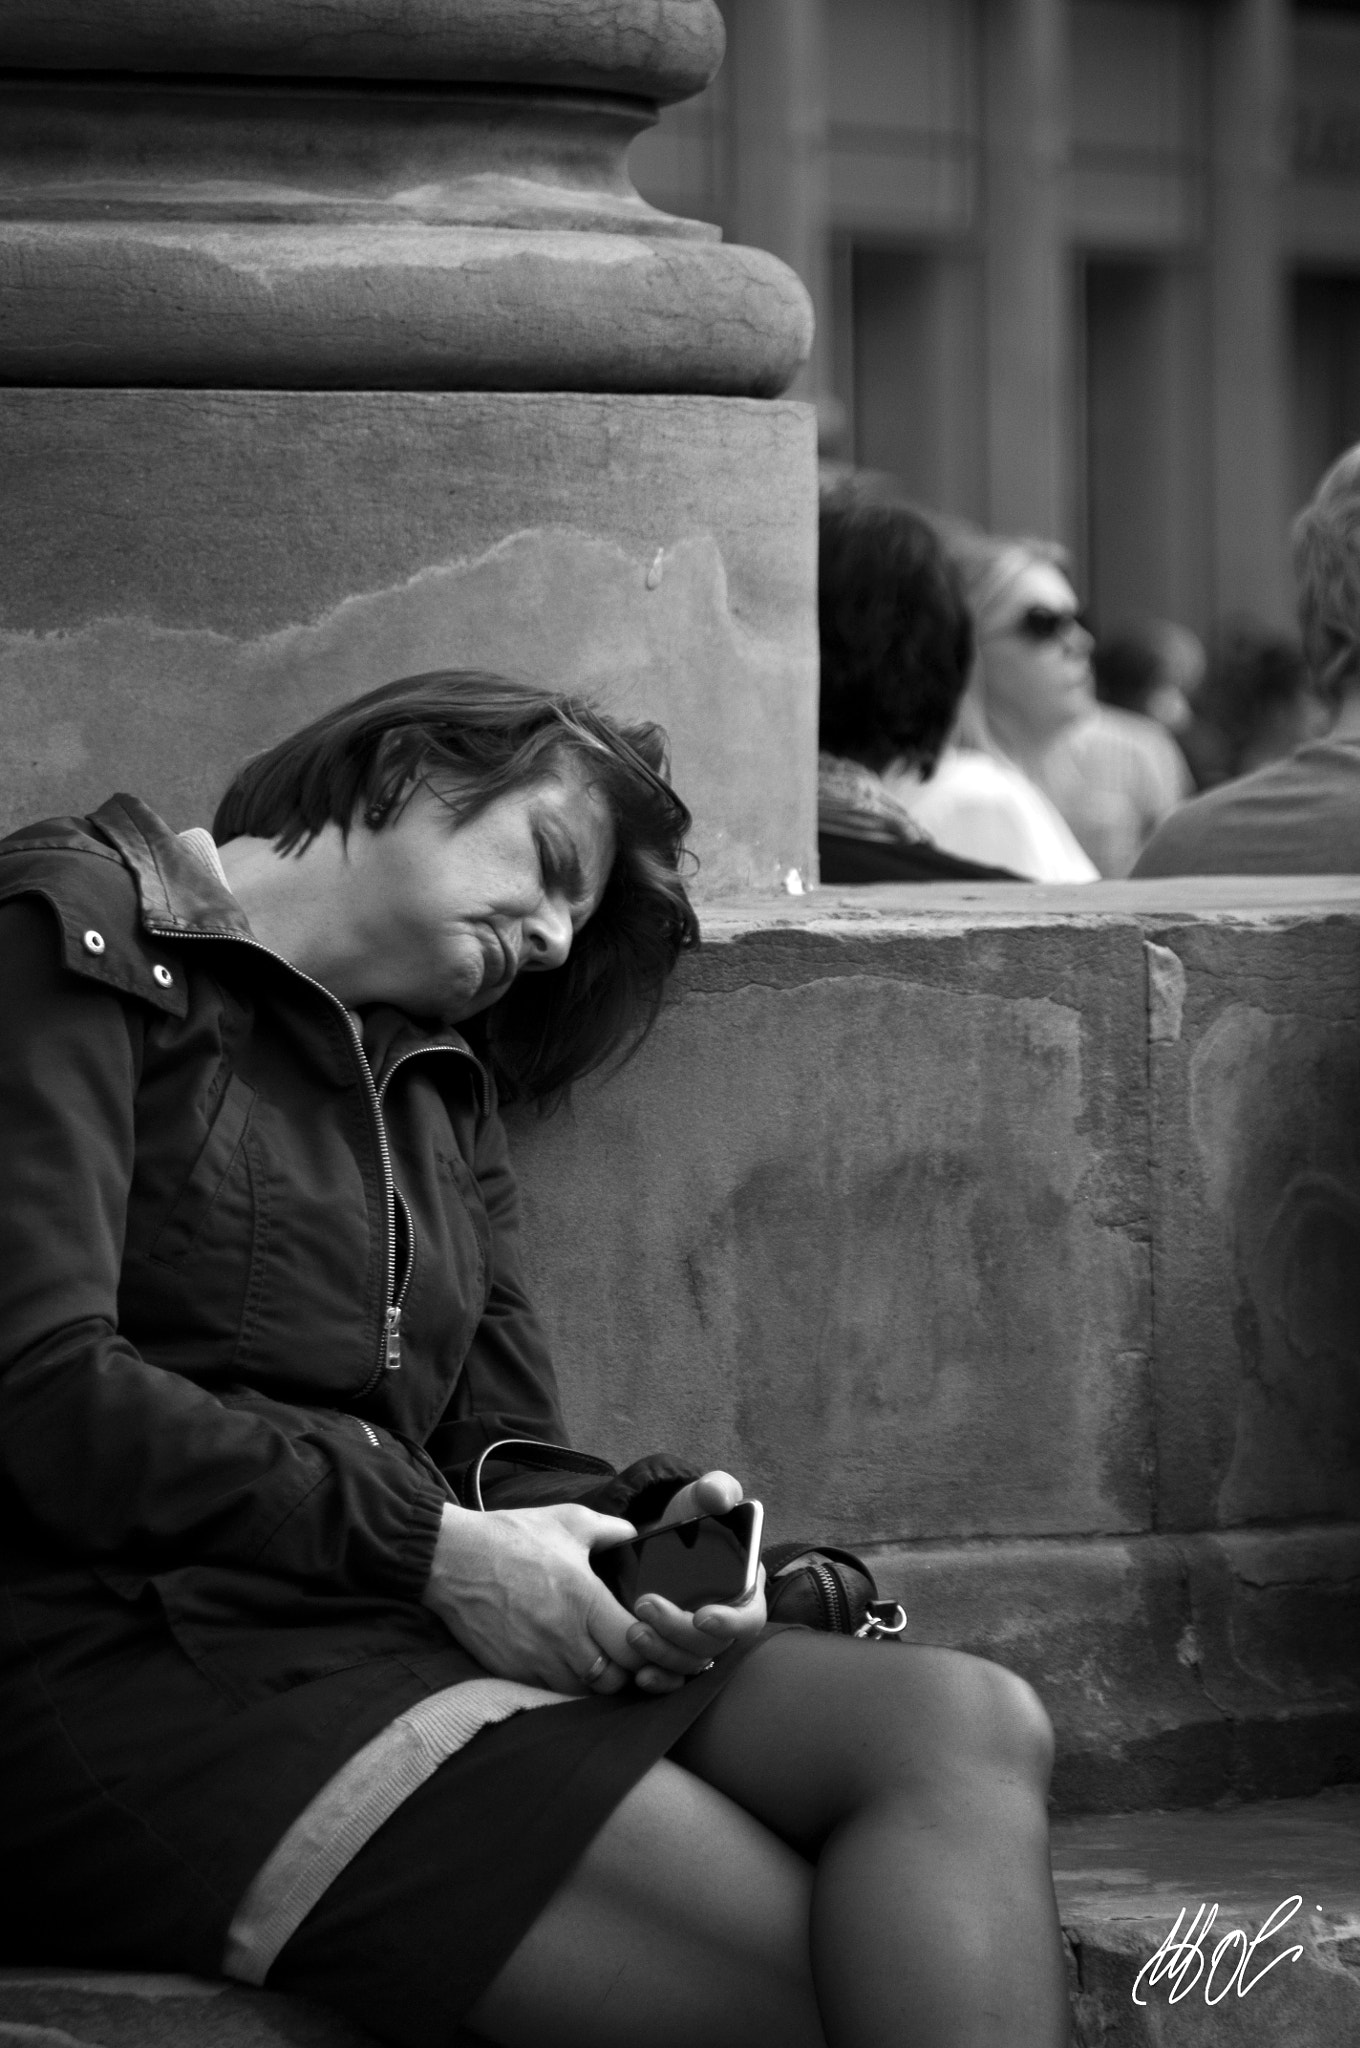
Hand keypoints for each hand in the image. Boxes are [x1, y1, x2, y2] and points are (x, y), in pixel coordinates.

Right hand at [421, 1500, 648, 1695]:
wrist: (452, 1558)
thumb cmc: (511, 1537)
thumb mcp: (568, 1520)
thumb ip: (610, 1529)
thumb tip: (635, 1534)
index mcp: (584, 1600)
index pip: (635, 1646)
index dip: (647, 1646)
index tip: (641, 1633)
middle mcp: (564, 1637)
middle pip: (615, 1681)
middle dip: (625, 1670)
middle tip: (620, 1651)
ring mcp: (536, 1660)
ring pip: (583, 1693)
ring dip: (594, 1681)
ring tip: (593, 1658)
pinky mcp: (512, 1673)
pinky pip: (550, 1693)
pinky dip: (562, 1683)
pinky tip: (562, 1662)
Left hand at [623, 1468, 767, 1683]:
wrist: (659, 1539)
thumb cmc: (692, 1519)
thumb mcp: (702, 1498)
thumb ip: (717, 1489)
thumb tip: (721, 1497)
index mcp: (745, 1590)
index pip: (749, 1618)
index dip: (730, 1623)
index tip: (702, 1615)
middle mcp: (726, 1621)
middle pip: (712, 1645)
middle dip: (678, 1631)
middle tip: (645, 1607)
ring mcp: (699, 1642)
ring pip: (689, 1664)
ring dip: (662, 1653)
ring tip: (633, 1630)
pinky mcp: (673, 1652)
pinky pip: (671, 1677)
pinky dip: (658, 1680)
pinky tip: (639, 1675)